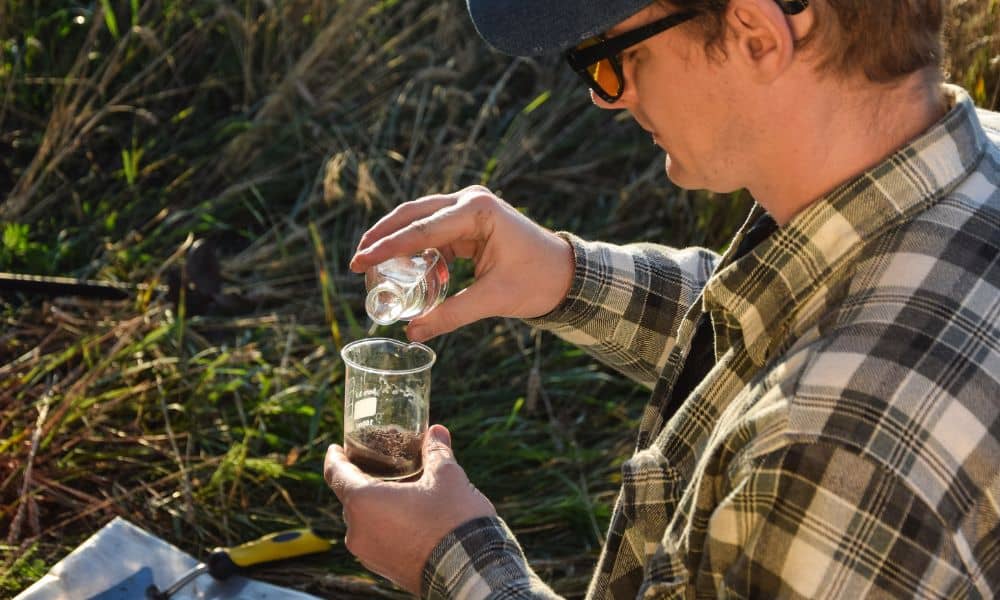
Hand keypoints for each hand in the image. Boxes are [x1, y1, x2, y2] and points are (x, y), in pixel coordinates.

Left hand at [324, 425, 495, 593]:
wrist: (469, 571)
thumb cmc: (453, 520)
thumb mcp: (447, 477)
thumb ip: (436, 451)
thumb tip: (436, 431)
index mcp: (363, 502)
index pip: (335, 473)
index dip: (335, 457)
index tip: (336, 448)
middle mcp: (357, 531)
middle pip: (351, 497)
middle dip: (364, 479)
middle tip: (381, 465)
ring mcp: (368, 554)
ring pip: (364, 520)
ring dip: (376, 505)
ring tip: (400, 492)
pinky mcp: (383, 569)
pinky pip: (376, 539)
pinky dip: (385, 525)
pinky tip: (409, 518)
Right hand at [350, 185, 573, 340]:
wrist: (567, 274)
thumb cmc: (537, 281)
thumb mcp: (493, 300)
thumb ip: (451, 315)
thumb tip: (412, 334)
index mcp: (478, 211)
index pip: (420, 229)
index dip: (385, 247)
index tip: (357, 262)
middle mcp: (470, 200)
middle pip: (413, 214)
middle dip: (382, 237)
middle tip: (355, 261)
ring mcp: (470, 207)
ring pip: (420, 219)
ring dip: (397, 241)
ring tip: (372, 266)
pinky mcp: (470, 220)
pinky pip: (434, 231)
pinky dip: (417, 248)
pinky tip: (406, 271)